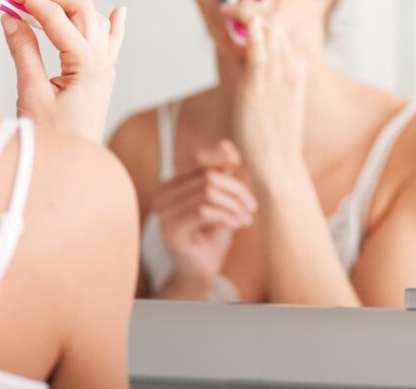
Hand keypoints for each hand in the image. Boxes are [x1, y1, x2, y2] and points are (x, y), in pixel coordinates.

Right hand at [1, 0, 124, 142]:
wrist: (73, 171)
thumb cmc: (54, 141)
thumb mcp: (32, 94)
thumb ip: (24, 52)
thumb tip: (12, 19)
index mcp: (87, 64)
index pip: (56, 17)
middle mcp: (101, 62)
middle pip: (80, 8)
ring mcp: (105, 68)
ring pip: (94, 19)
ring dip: (68, 4)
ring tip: (39, 1)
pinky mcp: (101, 78)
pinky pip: (112, 43)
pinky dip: (112, 23)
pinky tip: (118, 11)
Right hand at [152, 139, 256, 298]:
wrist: (200, 271)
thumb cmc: (211, 234)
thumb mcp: (220, 200)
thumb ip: (221, 175)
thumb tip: (227, 144)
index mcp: (173, 183)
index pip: (198, 159)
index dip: (221, 158)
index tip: (240, 166)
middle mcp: (163, 195)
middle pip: (208, 177)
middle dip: (236, 189)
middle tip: (252, 206)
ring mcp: (164, 213)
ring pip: (207, 193)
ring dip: (234, 205)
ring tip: (247, 217)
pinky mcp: (171, 231)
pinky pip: (203, 212)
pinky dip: (226, 216)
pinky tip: (238, 224)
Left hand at [221, 0, 308, 189]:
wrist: (278, 163)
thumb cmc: (275, 137)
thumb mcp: (280, 102)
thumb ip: (271, 80)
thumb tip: (251, 65)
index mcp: (297, 71)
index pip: (283, 33)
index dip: (264, 18)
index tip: (245, 15)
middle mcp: (290, 69)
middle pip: (277, 25)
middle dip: (255, 10)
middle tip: (232, 6)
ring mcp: (277, 76)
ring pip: (269, 33)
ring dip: (249, 14)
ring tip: (228, 7)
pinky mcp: (258, 86)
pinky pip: (258, 51)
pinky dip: (252, 33)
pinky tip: (243, 20)